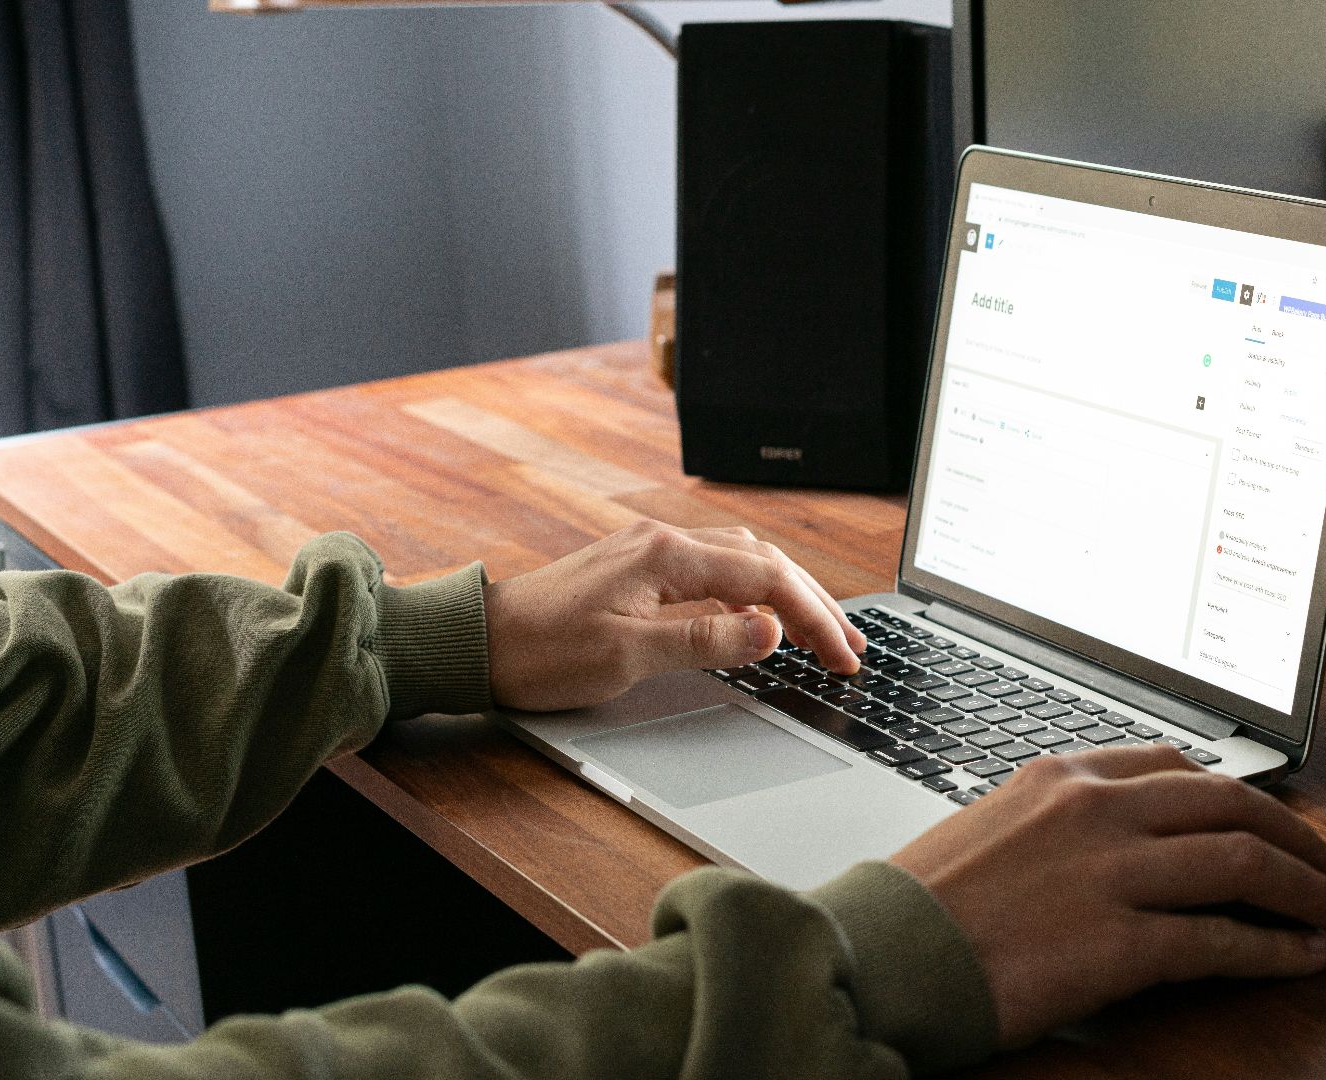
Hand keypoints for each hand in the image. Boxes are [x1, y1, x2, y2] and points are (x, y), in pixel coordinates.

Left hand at [483, 520, 864, 710]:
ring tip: (820, 630)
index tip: (842, 655)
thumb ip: (705, 641)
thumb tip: (770, 631)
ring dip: (787, 593)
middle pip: (763, 562)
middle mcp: (662, 543)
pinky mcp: (637, 570)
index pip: (765, 581)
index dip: (814, 618)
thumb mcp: (627, 656)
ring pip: (742, 561)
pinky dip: (752, 591)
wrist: (475, 642)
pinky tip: (760, 615)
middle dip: (814, 602)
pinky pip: (714, 570)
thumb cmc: (540, 652)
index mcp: (666, 557)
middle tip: (850, 646)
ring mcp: (649, 553)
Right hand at [891, 746, 1325, 1046]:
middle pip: (1228, 804)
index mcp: (1062, 774)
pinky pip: (1222, 939)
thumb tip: (1119, 839)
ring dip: (1307, 890)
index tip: (1267, 817)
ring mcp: (1111, 872)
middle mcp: (1095, 809)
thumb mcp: (991, 826)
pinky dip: (1276, 949)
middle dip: (1295, 835)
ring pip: (1243, 862)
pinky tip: (1302, 958)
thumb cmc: (919, 904)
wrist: (878, 956)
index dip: (1239, 794)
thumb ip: (1058, 818)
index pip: (1176, 766)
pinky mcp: (1120, 941)